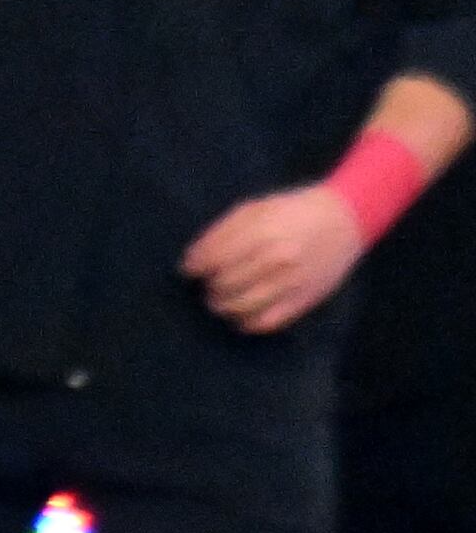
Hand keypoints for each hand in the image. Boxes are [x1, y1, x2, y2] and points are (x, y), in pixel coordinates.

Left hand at [183, 185, 370, 334]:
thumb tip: (192, 259)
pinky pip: (268, 322)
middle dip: (208, 287)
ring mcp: (292, 282)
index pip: (214, 259)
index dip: (194, 268)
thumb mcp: (253, 209)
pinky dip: (247, 323)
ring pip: (242, 307)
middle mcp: (276, 260)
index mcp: (261, 233)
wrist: (343, 220)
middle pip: (225, 284)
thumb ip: (221, 232)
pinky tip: (240, 315)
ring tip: (219, 301)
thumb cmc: (291, 210)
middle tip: (206, 285)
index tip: (188, 270)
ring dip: (223, 307)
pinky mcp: (305, 300)